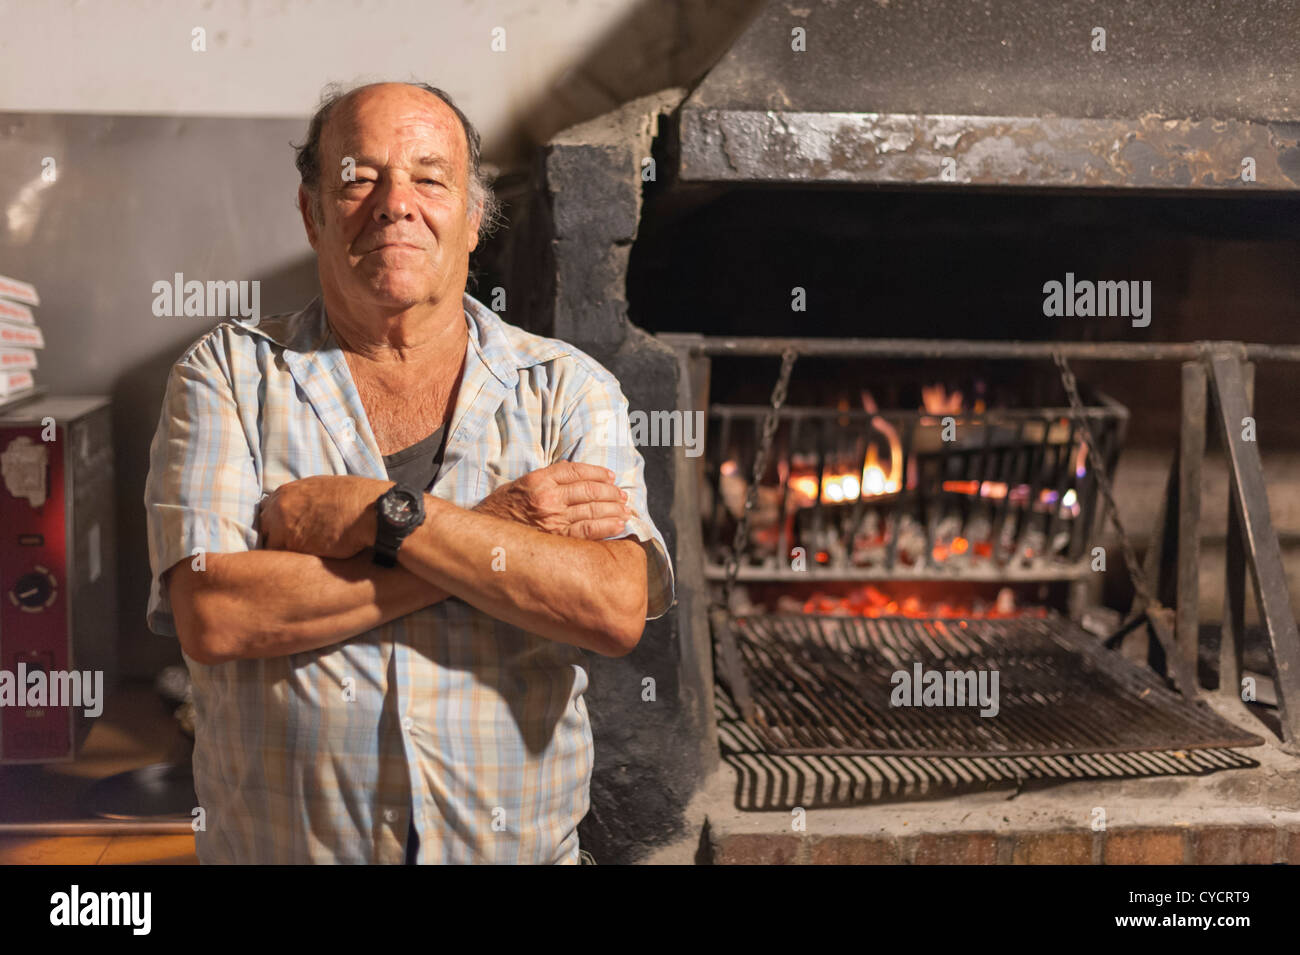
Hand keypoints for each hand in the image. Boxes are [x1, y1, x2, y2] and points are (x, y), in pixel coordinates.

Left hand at [258, 475, 390, 557]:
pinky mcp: (293, 545)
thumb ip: (307, 499)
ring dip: (284, 553)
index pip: (269, 511)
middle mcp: (279, 507)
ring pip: (271, 546)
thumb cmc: (358, 500)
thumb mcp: (326, 489)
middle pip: (264, 529)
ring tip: (299, 560)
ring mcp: (282, 526)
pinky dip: (292, 563)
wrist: (372, 511)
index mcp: (288, 492)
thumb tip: (307, 510)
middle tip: (293, 549)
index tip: (288, 533)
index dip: (278, 524)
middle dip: (276, 539)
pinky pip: (283, 559)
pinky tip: (305, 565)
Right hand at [474, 461, 631, 538]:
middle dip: (610, 491)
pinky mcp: (556, 539)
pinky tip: (619, 524)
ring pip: (592, 509)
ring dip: (613, 508)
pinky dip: (606, 526)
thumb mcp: (519, 486)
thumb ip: (545, 481)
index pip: (575, 471)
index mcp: (538, 480)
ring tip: (626, 508)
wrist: (481, 539)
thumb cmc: (499, 512)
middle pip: (589, 490)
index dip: (597, 472)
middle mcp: (547, 498)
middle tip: (623, 494)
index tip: (610, 476)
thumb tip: (574, 479)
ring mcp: (553, 519)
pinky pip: (588, 531)